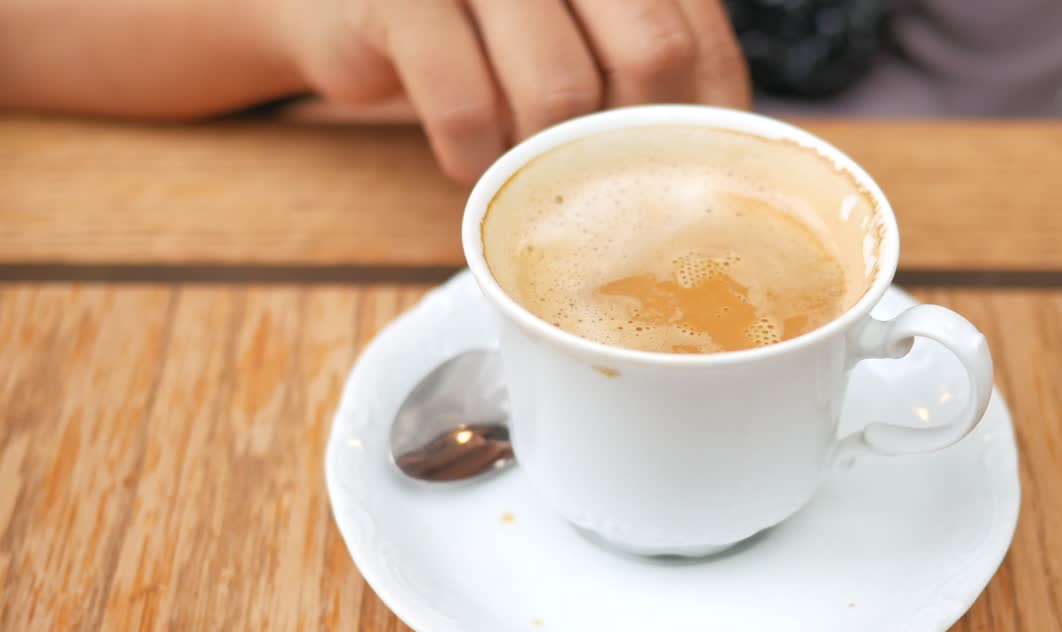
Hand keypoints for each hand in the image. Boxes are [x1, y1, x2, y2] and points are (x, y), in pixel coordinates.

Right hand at [285, 0, 750, 182]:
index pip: (701, 42)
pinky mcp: (403, 0)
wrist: (345, 2)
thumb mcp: (574, 30)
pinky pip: (467, 107)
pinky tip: (470, 162)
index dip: (701, 125)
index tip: (681, 183)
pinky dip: (474, 160)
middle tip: (593, 177)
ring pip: (560, 88)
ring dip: (545, 157)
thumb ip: (644, 63)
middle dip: (627, 143)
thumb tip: (716, 160)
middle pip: (651, 54)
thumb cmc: (481, 30)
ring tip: (523, 166)